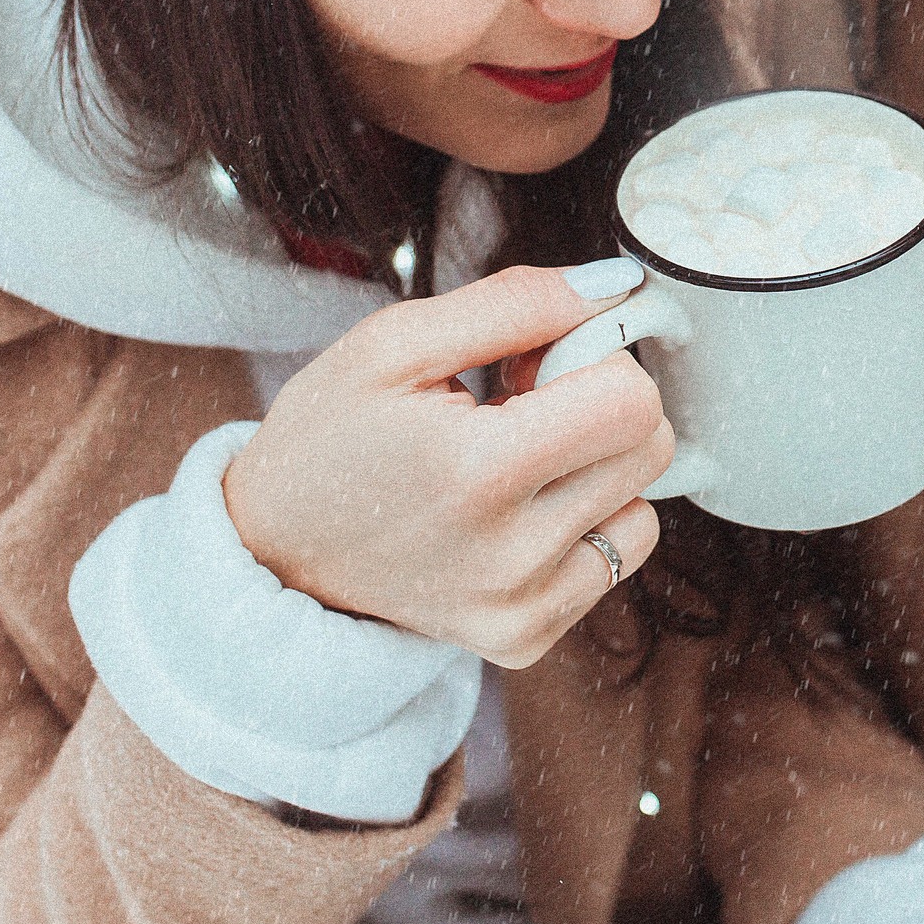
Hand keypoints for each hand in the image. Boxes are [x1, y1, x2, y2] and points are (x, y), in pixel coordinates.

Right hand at [223, 263, 672, 666]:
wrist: (272, 551)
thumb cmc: (330, 433)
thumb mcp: (395, 341)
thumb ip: (517, 301)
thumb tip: (619, 285)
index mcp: (475, 472)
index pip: (632, 400)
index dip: (597, 356)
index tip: (540, 358)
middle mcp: (508, 557)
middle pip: (651, 449)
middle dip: (601, 404)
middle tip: (521, 401)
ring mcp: (520, 608)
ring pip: (644, 506)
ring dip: (597, 468)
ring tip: (514, 458)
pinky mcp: (526, 638)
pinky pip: (615, 558)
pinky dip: (583, 522)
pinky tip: (515, 509)